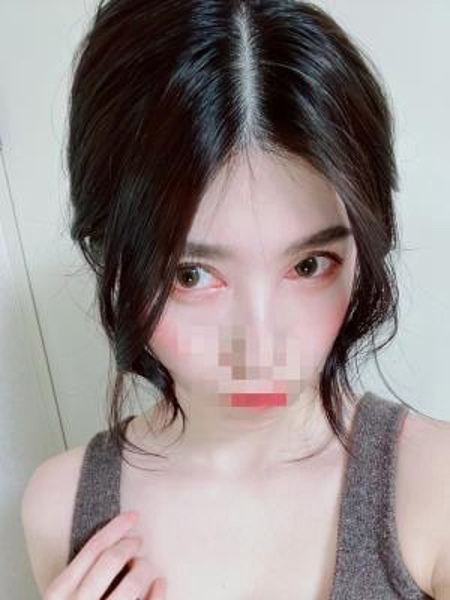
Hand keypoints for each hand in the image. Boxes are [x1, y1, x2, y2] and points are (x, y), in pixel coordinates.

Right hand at [43, 510, 166, 598]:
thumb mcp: (64, 599)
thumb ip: (81, 578)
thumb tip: (121, 544)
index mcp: (58, 593)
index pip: (92, 549)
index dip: (116, 528)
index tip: (133, 516)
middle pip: (112, 560)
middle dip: (130, 544)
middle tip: (139, 541)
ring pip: (132, 583)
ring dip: (144, 567)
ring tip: (144, 566)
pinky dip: (158, 592)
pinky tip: (161, 583)